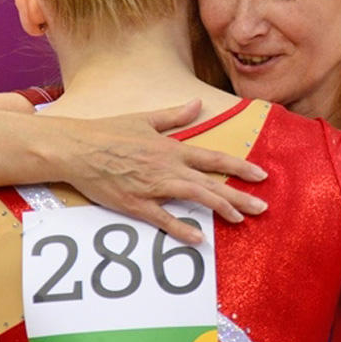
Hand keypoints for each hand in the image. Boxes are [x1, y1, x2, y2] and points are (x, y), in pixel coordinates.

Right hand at [48, 100, 268, 243]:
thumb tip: (197, 103)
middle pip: (211, 182)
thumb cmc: (108, 132)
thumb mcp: (145, 119)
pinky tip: (199, 238)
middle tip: (263, 207)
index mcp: (171, 147)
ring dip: (220, 209)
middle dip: (239, 196)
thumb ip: (174, 116)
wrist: (77, 147)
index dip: (239, 167)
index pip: (213, 159)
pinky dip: (181, 228)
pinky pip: (163, 218)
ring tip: (240, 220)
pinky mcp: (135, 204)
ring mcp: (152, 186)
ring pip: (194, 198)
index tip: (261, 175)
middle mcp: (167, 167)